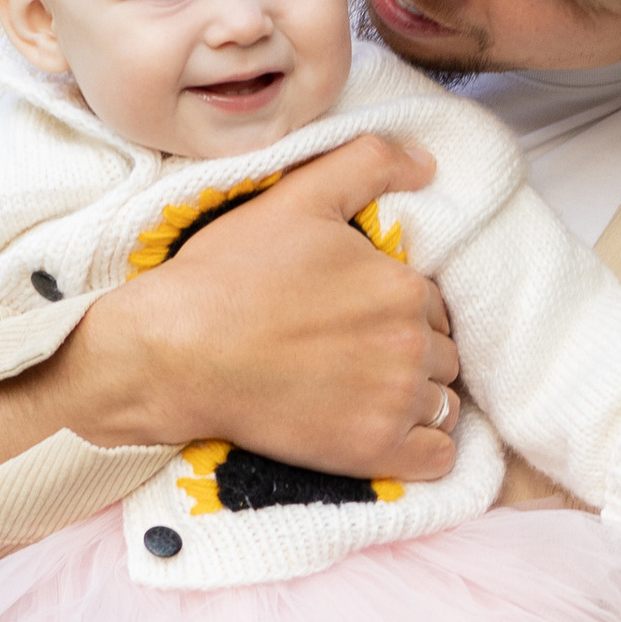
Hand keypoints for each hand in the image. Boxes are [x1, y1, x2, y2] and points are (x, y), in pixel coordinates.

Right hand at [60, 135, 461, 485]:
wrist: (176, 353)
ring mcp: (395, 402)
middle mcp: (410, 344)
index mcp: (403, 286)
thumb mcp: (297, 198)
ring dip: (419, 399)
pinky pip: (438, 458)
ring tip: (368, 394)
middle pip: (441, 353)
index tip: (359, 318)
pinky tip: (393, 434)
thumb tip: (427, 162)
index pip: (434, 303)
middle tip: (356, 356)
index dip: (401, 309)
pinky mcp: (373, 451)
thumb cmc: (229, 275)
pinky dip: (426, 448)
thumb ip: (368, 164)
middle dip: (411, 353)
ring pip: (444, 403)